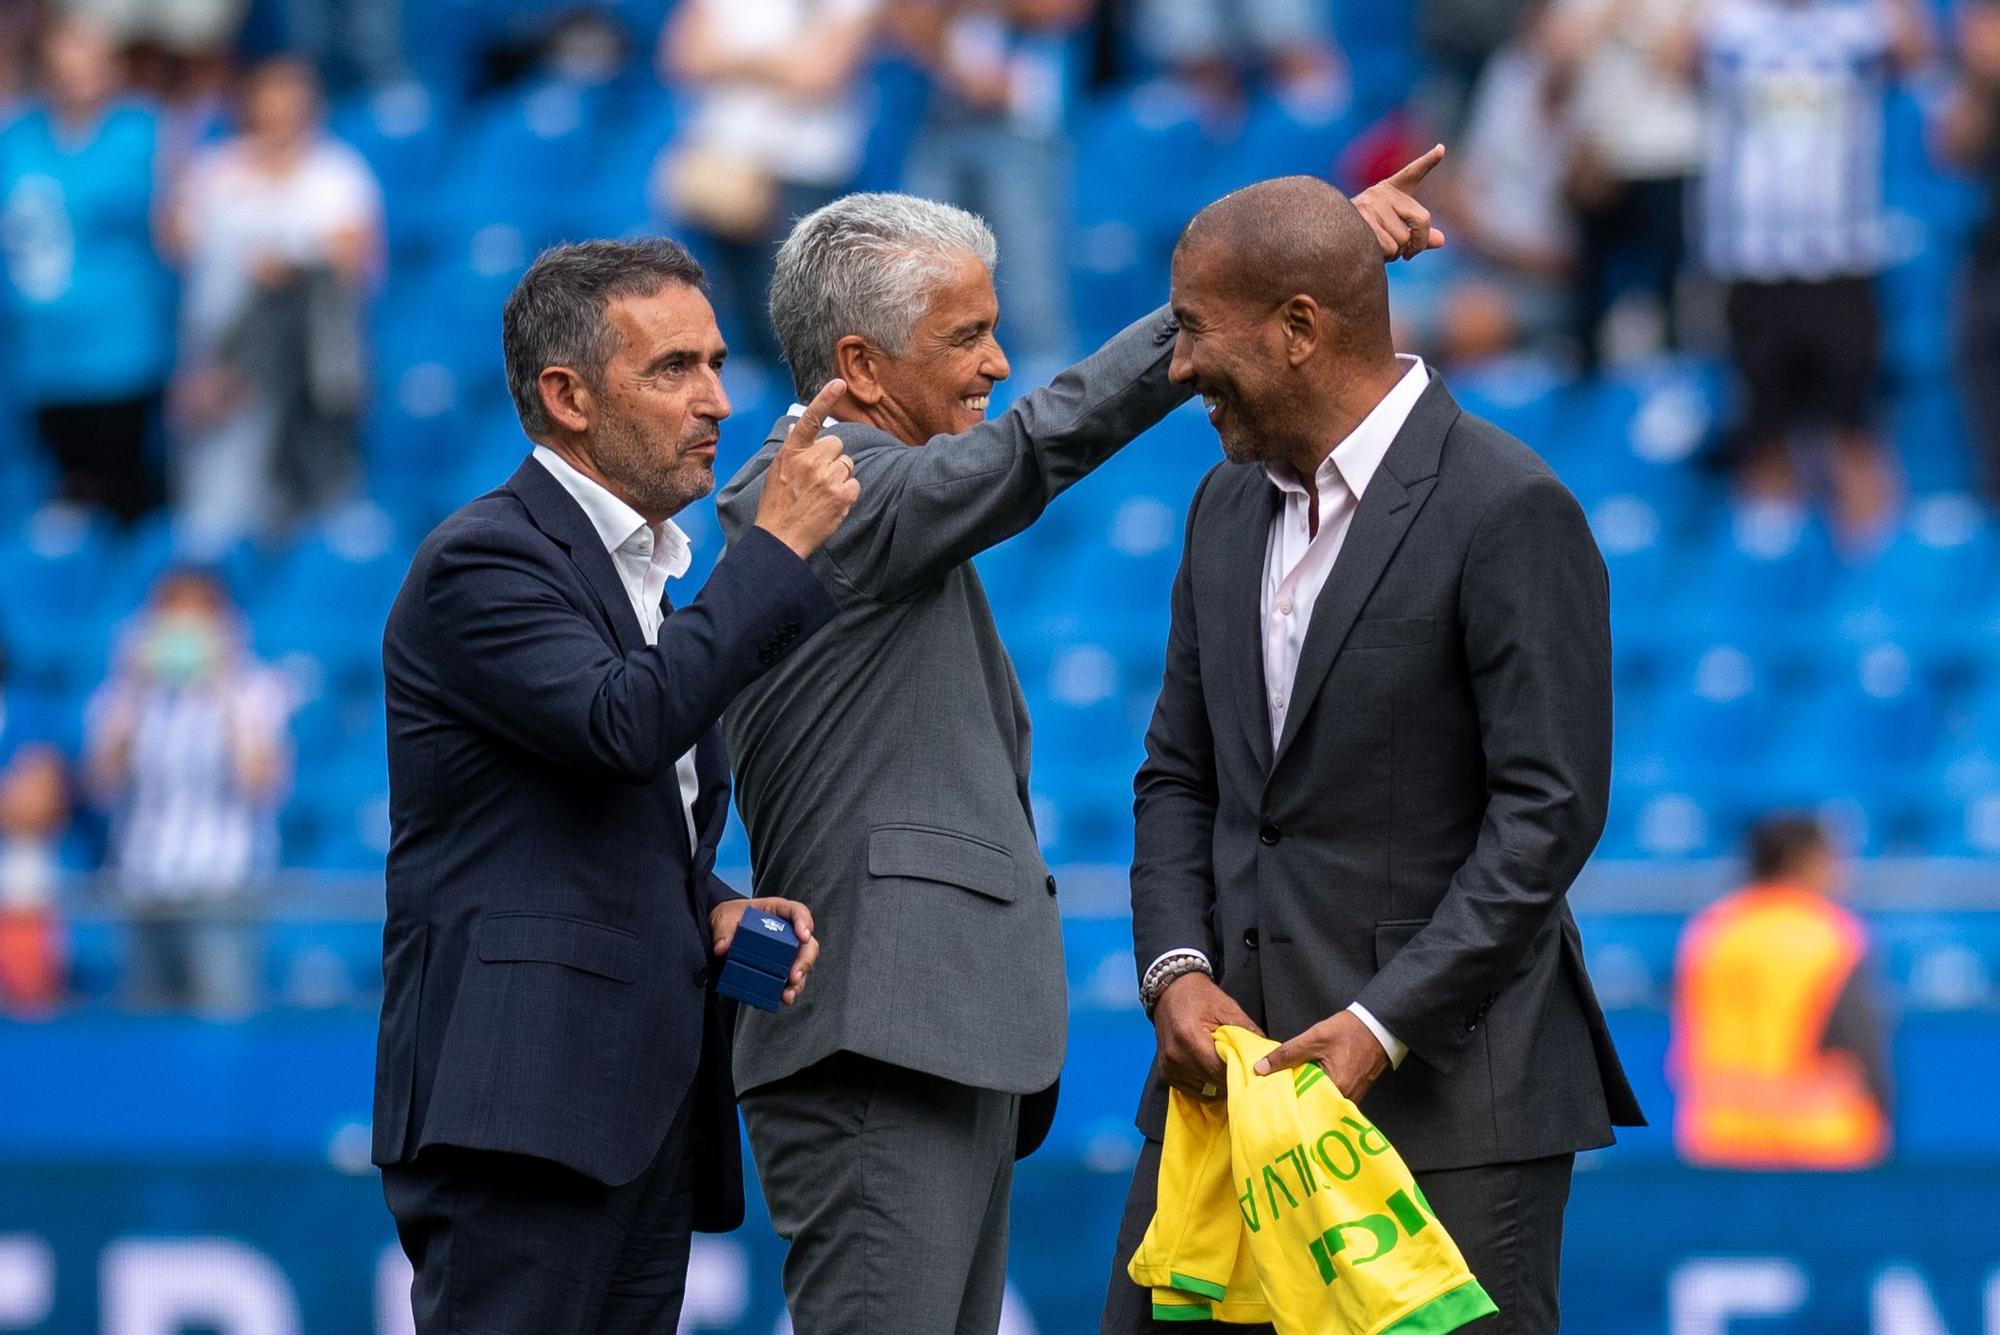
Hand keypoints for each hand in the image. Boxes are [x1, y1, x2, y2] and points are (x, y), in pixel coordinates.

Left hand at [710, 896, 820, 1004]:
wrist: (721, 931)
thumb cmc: (729, 918)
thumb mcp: (723, 918)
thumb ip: (723, 930)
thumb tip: (722, 947)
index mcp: (777, 912)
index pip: (798, 912)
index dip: (804, 922)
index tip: (803, 936)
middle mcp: (787, 932)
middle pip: (807, 945)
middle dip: (804, 961)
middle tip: (794, 975)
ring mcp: (785, 952)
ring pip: (802, 966)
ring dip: (799, 982)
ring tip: (787, 994)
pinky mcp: (779, 969)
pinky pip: (789, 981)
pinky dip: (789, 990)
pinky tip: (782, 998)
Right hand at [754, 379, 860, 558]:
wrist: (780, 538)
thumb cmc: (776, 505)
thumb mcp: (776, 471)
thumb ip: (791, 448)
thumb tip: (798, 425)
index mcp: (792, 452)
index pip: (810, 419)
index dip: (825, 399)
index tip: (838, 383)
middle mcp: (810, 461)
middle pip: (836, 444)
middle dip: (831, 457)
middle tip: (817, 477)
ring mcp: (827, 478)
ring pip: (847, 464)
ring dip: (839, 476)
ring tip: (821, 493)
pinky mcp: (842, 495)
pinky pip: (854, 483)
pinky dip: (846, 493)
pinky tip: (831, 504)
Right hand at [1153, 971, 1261, 1097]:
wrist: (1172, 991)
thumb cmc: (1201, 998)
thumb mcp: (1228, 1009)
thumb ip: (1248, 1032)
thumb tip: (1267, 1054)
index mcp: (1189, 1037)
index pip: (1219, 1070)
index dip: (1238, 1071)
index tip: (1251, 1069)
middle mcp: (1175, 1056)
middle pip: (1212, 1082)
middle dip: (1230, 1079)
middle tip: (1243, 1071)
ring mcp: (1168, 1066)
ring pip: (1203, 1090)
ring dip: (1218, 1085)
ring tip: (1227, 1071)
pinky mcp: (1166, 1073)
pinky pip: (1191, 1091)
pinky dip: (1205, 1085)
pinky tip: (1213, 1074)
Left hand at [1253, 1009, 1389, 1100]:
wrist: (1377, 1026)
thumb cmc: (1347, 1032)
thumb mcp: (1312, 1039)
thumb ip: (1286, 1054)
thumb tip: (1259, 1069)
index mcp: (1335, 1089)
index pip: (1303, 1105)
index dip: (1285, 1102)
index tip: (1267, 1099)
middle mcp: (1344, 1100)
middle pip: (1312, 1107)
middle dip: (1294, 1102)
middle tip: (1272, 1097)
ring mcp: (1350, 1098)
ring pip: (1320, 1103)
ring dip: (1305, 1097)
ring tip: (1286, 1092)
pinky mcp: (1352, 1093)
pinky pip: (1329, 1099)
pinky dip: (1316, 1093)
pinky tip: (1304, 1086)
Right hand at [1352, 144, 1446, 262]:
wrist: (1328, 240)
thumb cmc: (1365, 239)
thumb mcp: (1394, 232)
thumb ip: (1418, 235)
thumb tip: (1442, 241)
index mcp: (1390, 190)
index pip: (1412, 174)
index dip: (1428, 161)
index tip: (1441, 149)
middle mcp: (1381, 192)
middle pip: (1421, 219)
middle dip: (1418, 243)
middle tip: (1408, 254)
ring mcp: (1371, 203)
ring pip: (1403, 239)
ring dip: (1396, 253)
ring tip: (1379, 249)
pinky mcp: (1362, 217)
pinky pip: (1389, 247)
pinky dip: (1384, 257)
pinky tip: (1371, 251)